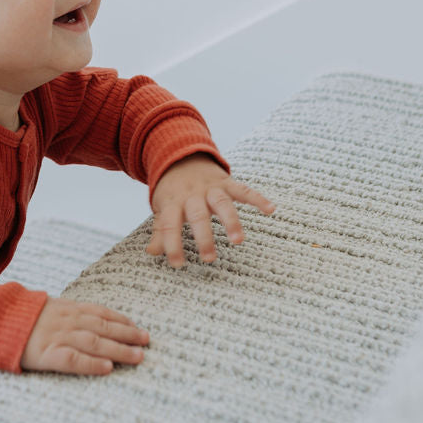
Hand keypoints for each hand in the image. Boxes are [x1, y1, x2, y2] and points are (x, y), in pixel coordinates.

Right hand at [20, 297, 149, 374]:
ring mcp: (57, 337)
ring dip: (119, 349)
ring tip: (138, 356)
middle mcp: (66, 321)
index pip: (100, 312)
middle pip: (103, 327)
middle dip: (127, 334)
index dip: (120, 320)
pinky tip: (107, 368)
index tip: (136, 326)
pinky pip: (73, 360)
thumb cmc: (19, 319)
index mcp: (66, 308)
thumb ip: (65, 312)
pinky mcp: (46, 355)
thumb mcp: (44, 308)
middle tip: (147, 340)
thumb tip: (86, 319)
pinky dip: (91, 363)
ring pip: (94, 342)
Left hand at [146, 154, 276, 266]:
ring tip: (238, 241)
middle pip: (197, 215)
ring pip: (221, 203)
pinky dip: (257, 198)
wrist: (181, 158)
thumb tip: (151, 252)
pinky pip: (243, 189)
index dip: (171, 245)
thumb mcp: (163, 208)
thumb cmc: (172, 191)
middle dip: (203, 236)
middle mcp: (192, 194)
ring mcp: (211, 188)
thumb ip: (160, 230)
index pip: (169, 225)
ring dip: (230, 220)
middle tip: (209, 258)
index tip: (177, 265)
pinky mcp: (226, 182)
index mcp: (173, 202)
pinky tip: (271, 210)